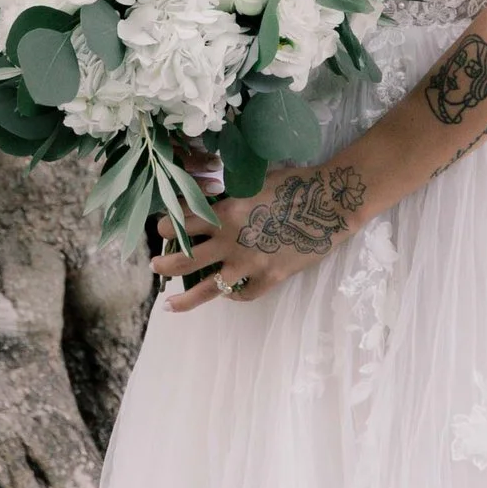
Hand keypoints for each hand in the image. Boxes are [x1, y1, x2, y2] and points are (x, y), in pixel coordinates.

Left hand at [149, 158, 367, 309]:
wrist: (330, 203)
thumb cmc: (295, 183)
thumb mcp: (254, 181)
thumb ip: (230, 195)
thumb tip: (210, 199)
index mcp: (225, 212)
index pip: (183, 224)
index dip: (167, 228)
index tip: (161, 231)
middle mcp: (231, 240)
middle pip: (184, 260)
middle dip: (164, 265)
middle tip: (155, 267)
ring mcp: (250, 263)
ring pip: (207, 287)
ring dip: (185, 298)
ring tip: (168, 306)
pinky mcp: (270, 277)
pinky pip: (243, 294)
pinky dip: (233, 295)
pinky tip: (229, 294)